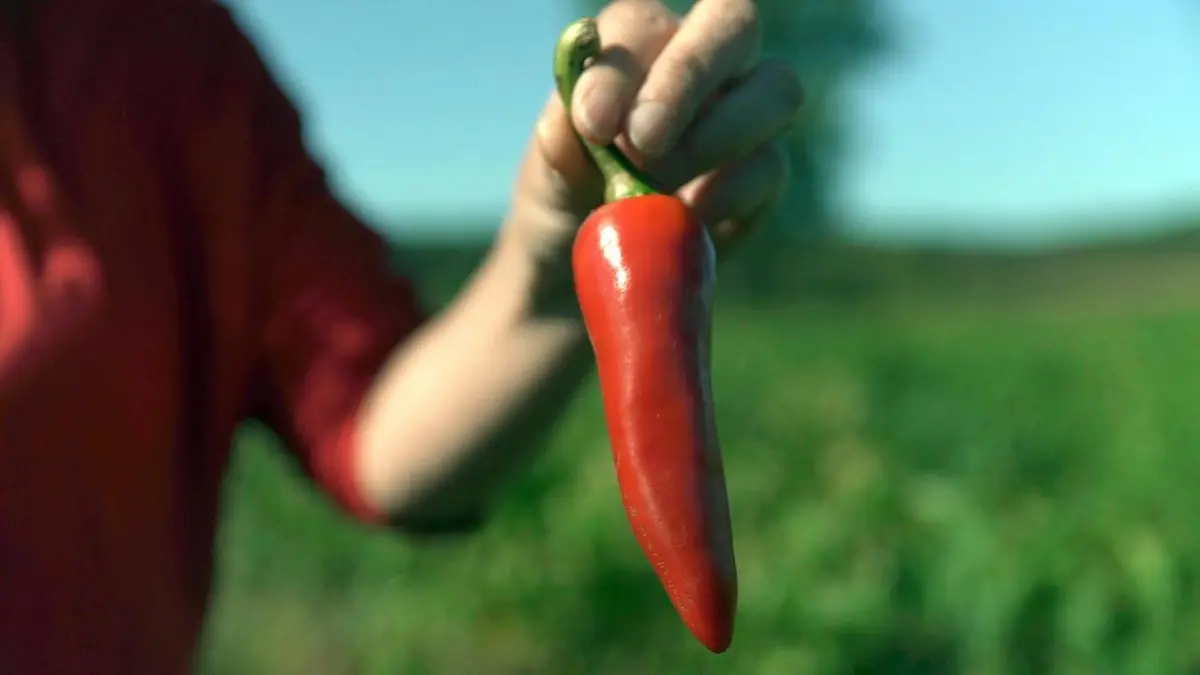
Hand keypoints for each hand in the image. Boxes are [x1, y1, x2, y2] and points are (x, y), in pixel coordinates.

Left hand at [505, 0, 801, 271]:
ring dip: (719, 133)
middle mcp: (703, 60)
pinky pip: (769, 165)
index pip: (640, 26)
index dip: (620, 71)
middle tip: (643, 140)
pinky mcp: (764, 172)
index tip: (593, 125)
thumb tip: (579, 123)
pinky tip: (686, 218)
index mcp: (638, 43)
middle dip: (689, 76)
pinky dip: (728, 192)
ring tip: (660, 185)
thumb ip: (562, 145)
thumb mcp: (548, 177)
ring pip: (777, 87)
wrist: (597, 261)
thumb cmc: (570, 194)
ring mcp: (745, 112)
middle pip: (732, 21)